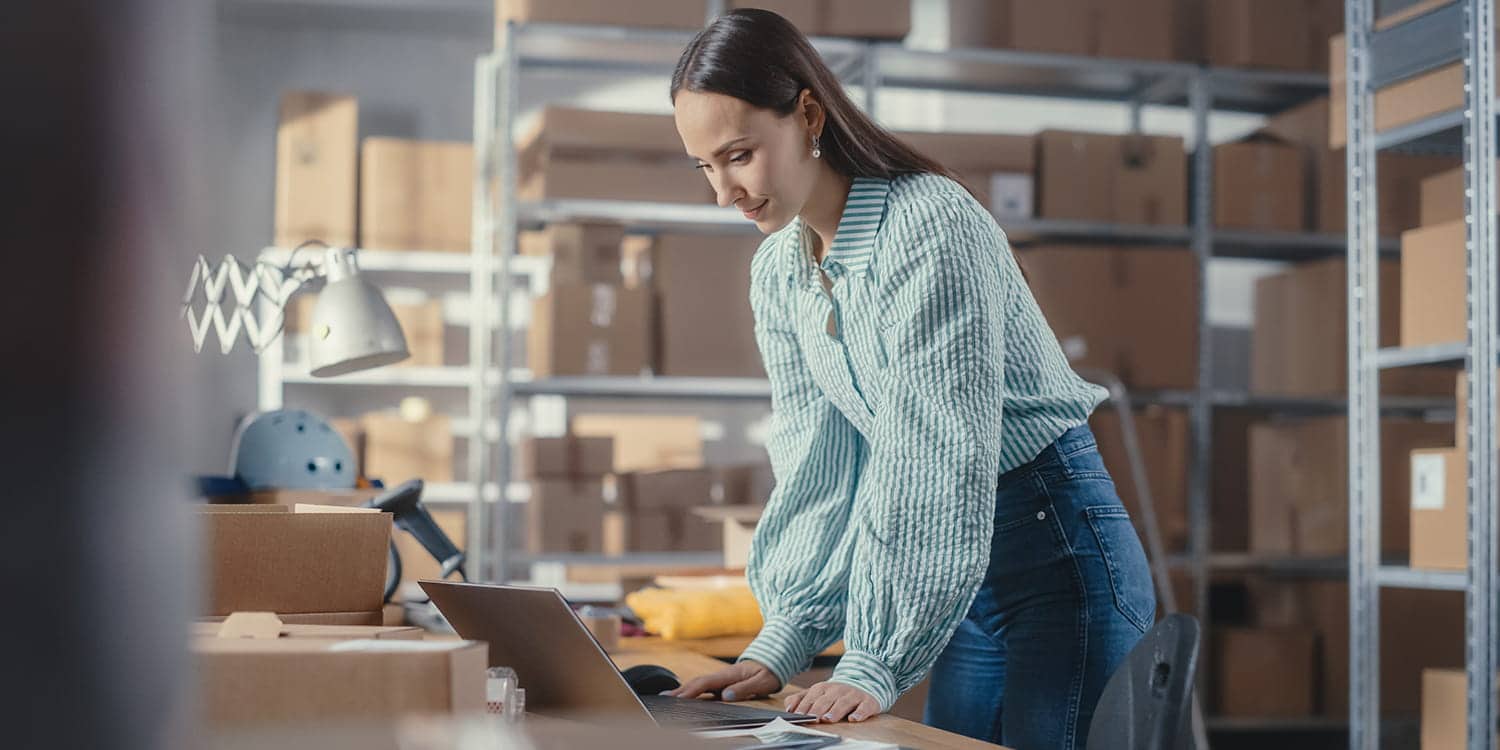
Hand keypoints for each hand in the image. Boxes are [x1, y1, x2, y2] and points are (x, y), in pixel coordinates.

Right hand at [664, 660, 779, 701]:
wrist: (774, 658)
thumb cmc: (769, 671)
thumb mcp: (762, 681)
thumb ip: (744, 688)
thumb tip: (725, 696)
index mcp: (729, 674)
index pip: (705, 683)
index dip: (691, 691)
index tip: (678, 699)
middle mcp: (722, 675)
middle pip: (697, 683)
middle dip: (680, 691)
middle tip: (664, 699)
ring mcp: (722, 678)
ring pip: (699, 684)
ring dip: (683, 690)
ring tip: (667, 698)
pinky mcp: (724, 682)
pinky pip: (705, 687)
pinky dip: (692, 691)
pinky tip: (685, 697)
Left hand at [783, 680, 880, 722]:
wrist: (862, 685)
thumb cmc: (834, 694)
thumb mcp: (816, 694)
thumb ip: (800, 699)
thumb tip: (788, 708)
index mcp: (822, 688)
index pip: (811, 698)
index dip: (804, 707)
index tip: (798, 716)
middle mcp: (837, 690)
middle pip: (826, 700)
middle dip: (818, 709)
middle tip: (812, 718)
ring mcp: (853, 695)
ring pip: (843, 703)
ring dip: (835, 711)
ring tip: (828, 719)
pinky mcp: (867, 702)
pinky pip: (864, 707)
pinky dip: (860, 713)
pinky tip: (854, 719)